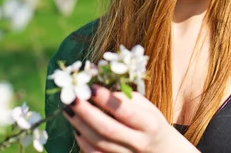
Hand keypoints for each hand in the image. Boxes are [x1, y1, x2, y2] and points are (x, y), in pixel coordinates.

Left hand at [63, 84, 198, 152]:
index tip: (90, 87)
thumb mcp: (146, 107)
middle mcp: (138, 142)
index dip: (105, 99)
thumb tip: (98, 84)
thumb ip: (125, 98)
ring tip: (68, 109)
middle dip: (86, 112)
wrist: (163, 151)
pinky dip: (83, 141)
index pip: (124, 110)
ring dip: (79, 125)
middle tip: (71, 98)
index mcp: (148, 124)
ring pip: (98, 143)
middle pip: (107, 129)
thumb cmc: (151, 123)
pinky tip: (76, 127)